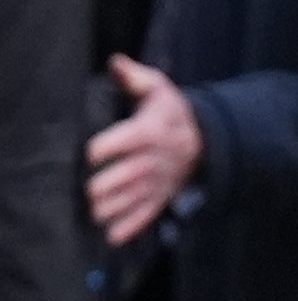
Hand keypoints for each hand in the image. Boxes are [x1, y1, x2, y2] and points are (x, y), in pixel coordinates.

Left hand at [85, 58, 203, 246]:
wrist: (203, 140)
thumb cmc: (170, 111)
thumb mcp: (158, 88)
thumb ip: (135, 76)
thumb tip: (116, 63)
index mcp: (151, 131)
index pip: (132, 138)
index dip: (112, 145)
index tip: (91, 153)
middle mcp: (155, 159)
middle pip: (133, 173)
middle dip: (112, 184)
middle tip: (90, 192)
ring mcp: (158, 181)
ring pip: (137, 197)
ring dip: (117, 208)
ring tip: (96, 216)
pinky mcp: (160, 196)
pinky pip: (148, 213)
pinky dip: (132, 227)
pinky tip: (113, 237)